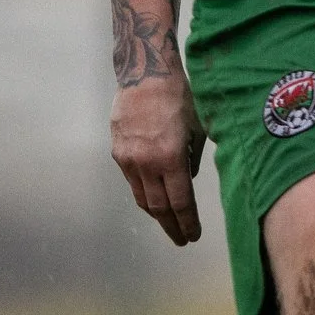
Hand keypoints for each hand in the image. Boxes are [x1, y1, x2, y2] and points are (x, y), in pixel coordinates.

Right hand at [112, 71, 205, 244]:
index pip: (180, 202)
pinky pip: (132, 181)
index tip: (192, 235)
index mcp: (171, 158)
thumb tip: (186, 181)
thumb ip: (192, 160)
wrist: (145, 74)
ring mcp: (129, 159)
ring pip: (142, 197)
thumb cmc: (179, 97)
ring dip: (155, 214)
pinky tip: (152, 197)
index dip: (187, 222)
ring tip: (168, 223)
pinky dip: (143, 193)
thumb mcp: (197, 129)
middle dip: (171, 226)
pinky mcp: (118, 152)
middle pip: (159, 207)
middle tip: (181, 239)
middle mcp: (147, 163)